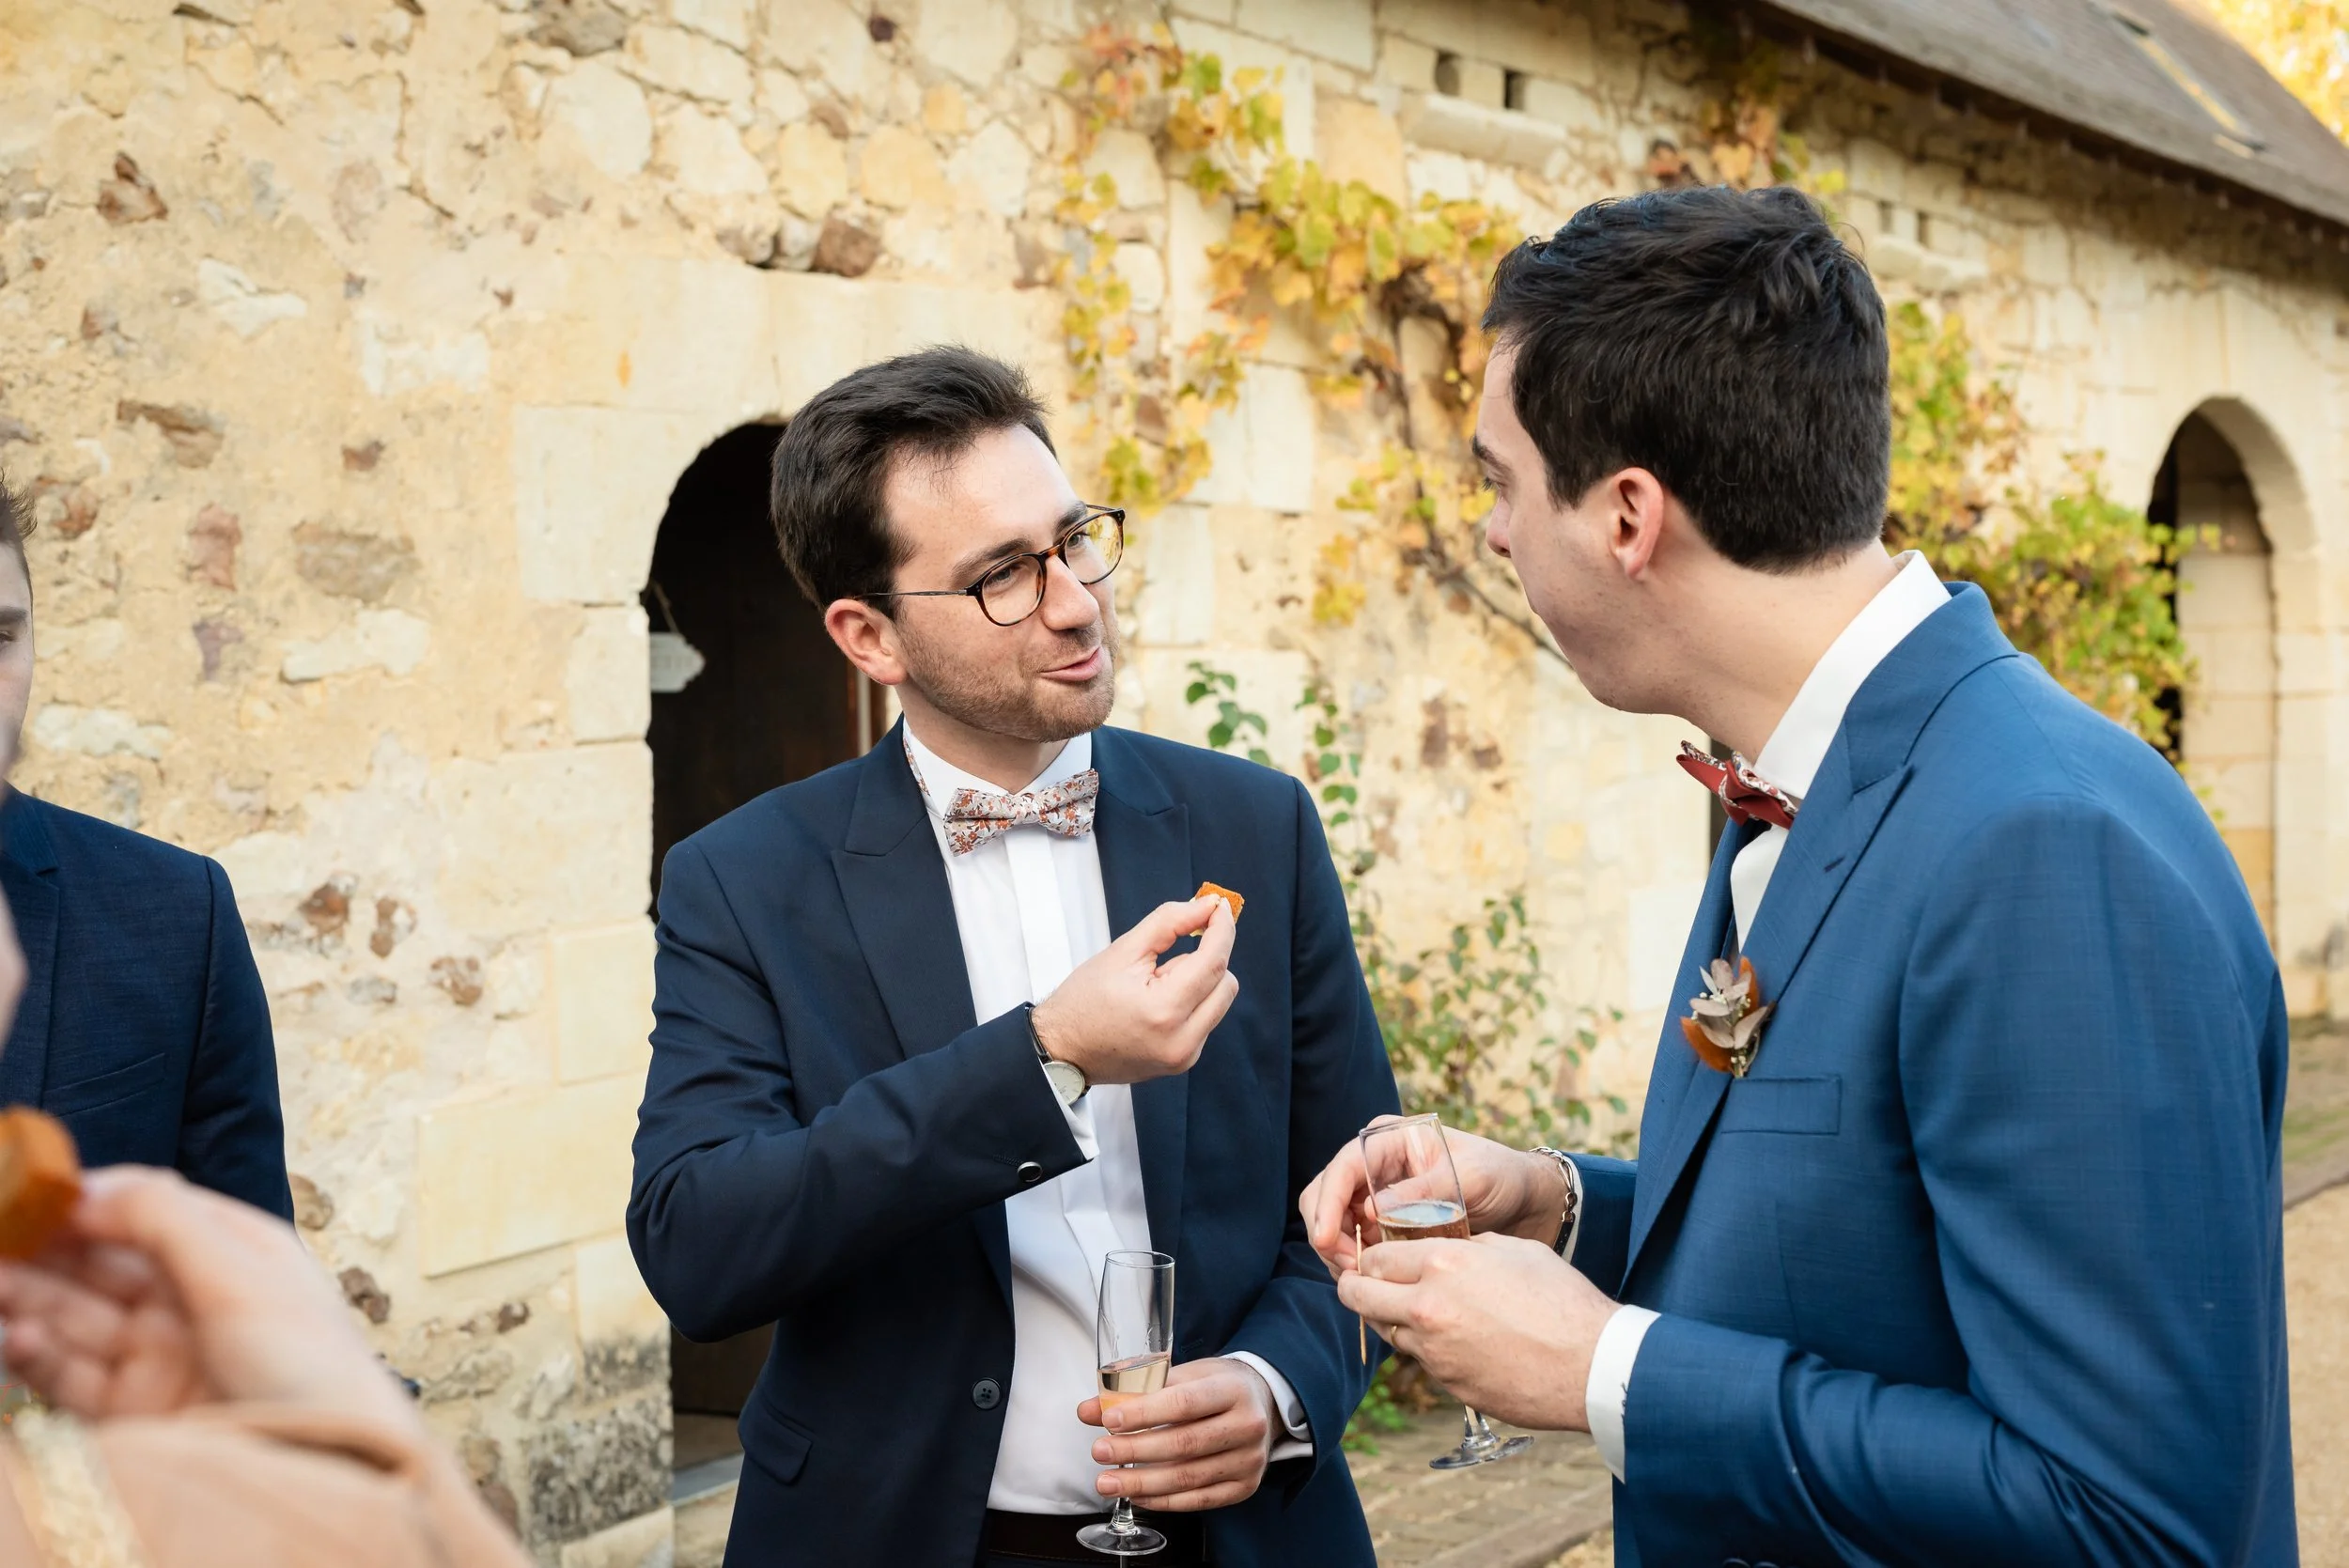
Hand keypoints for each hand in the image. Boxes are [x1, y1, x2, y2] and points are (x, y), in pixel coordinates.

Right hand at [0, 1167, 420, 1434]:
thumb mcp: (241, 1272)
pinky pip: (72, 1375)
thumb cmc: (307, 1360)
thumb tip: (87, 1186)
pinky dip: (37, 1356)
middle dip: (46, 1250)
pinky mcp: (136, 1412)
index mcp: (235, 1252)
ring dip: (29, 1298)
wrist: (329, 1463)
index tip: (33, 1195)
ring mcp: (163, 1356)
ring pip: (77, 1317)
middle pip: (103, 1264)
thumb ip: (164, 1219)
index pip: (151, 1211)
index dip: (93, 1200)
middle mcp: (194, 1299)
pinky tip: (16, 1337)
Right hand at [1031, 896, 1237, 1085]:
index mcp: (1163, 1009)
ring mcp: (1185, 1056)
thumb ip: (1169, 922)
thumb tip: (1208, 906)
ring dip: (1200, 982)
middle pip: (1225, 982)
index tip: (1219, 907)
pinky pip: (1206, 1019)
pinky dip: (1192, 1002)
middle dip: (1207, 958)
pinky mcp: (1184, 1061)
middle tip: (1170, 953)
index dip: (1222, 929)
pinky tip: (1158, 1005)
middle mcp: (1181, 1040)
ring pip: (1219, 1001)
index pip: (1214, 961)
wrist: (1062, 1050)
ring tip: (1156, 984)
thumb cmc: (1083, 1000)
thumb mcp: (1123, 951)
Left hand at [1075, 1356, 1276, 1510]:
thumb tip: (1089, 1410)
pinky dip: (1163, 1500)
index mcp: (1232, 1389)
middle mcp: (1247, 1425)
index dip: (1143, 1413)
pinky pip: (1198, 1500)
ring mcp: (1249, 1460)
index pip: (1183, 1404)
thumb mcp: (1182, 1376)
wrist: (1261, 1403)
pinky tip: (1137, 1495)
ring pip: (1188, 1478)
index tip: (1109, 1420)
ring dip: (1141, 1483)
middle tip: (1100, 1452)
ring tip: (1107, 1482)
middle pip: (1184, 1444)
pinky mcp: (1245, 1486)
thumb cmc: (1215, 1386)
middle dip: (1135, 1451)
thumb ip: (1136, 1391)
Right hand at [1300, 1120, 1567, 1276]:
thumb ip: (1426, 1190)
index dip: (1328, 1203)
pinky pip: (1354, 1242)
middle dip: (1327, 1232)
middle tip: (1349, 1269)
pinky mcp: (1382, 1223)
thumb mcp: (1470, 1177)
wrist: (1523, 1200)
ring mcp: (1375, 1194)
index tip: (1327, 1240)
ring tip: (1360, 1279)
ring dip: (1338, 1252)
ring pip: (1333, 1222)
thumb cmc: (1499, 1175)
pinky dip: (1355, 1262)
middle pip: (1325, 1195)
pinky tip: (1371, 1281)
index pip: (1343, 1167)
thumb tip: (1374, 1211)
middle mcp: (1374, 1163)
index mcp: (1390, 1139)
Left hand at [1338, 1233, 1617, 1430]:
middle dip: (1355, 1287)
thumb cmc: (1563, 1300)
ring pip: (1385, 1331)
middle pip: (1357, 1296)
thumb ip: (1469, 1246)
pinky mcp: (1448, 1385)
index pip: (1374, 1257)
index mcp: (1443, 1263)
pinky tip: (1457, 1341)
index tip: (1375, 1259)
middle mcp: (1427, 1307)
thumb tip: (1445, 1248)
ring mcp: (1435, 1352)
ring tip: (1417, 1310)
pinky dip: (1428, 1349)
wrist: (1593, 1365)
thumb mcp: (1514, 1250)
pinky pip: (1422, 1362)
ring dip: (1392, 1319)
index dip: (1370, 1257)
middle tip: (1364, 1284)